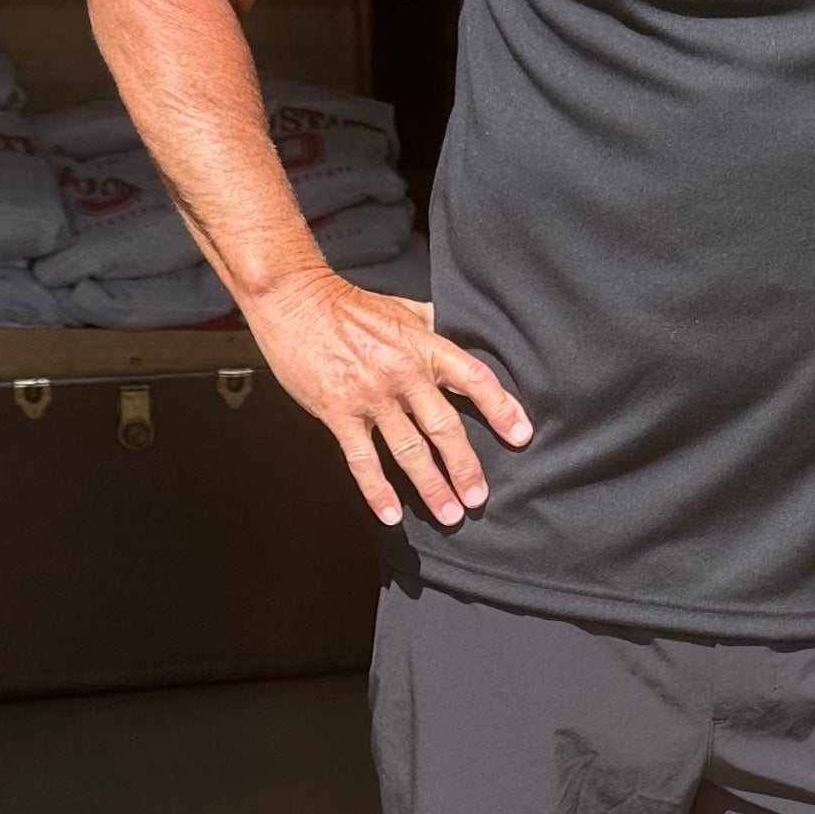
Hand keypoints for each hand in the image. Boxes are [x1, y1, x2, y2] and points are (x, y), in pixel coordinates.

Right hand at [245, 269, 530, 527]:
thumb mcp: (403, 309)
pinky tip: (391, 514)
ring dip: (430, 486)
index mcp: (424, 347)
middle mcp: (403, 373)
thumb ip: (433, 328)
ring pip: (408, 450)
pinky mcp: (337, 411)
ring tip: (448, 514)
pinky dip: (377, 490)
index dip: (502, 408)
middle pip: (444, 427)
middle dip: (465, 467)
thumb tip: (457, 336)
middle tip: (478, 497)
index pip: (475, 380)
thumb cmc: (348, 305)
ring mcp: (370, 395)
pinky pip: (363, 459)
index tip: (520, 436)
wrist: (294, 299)